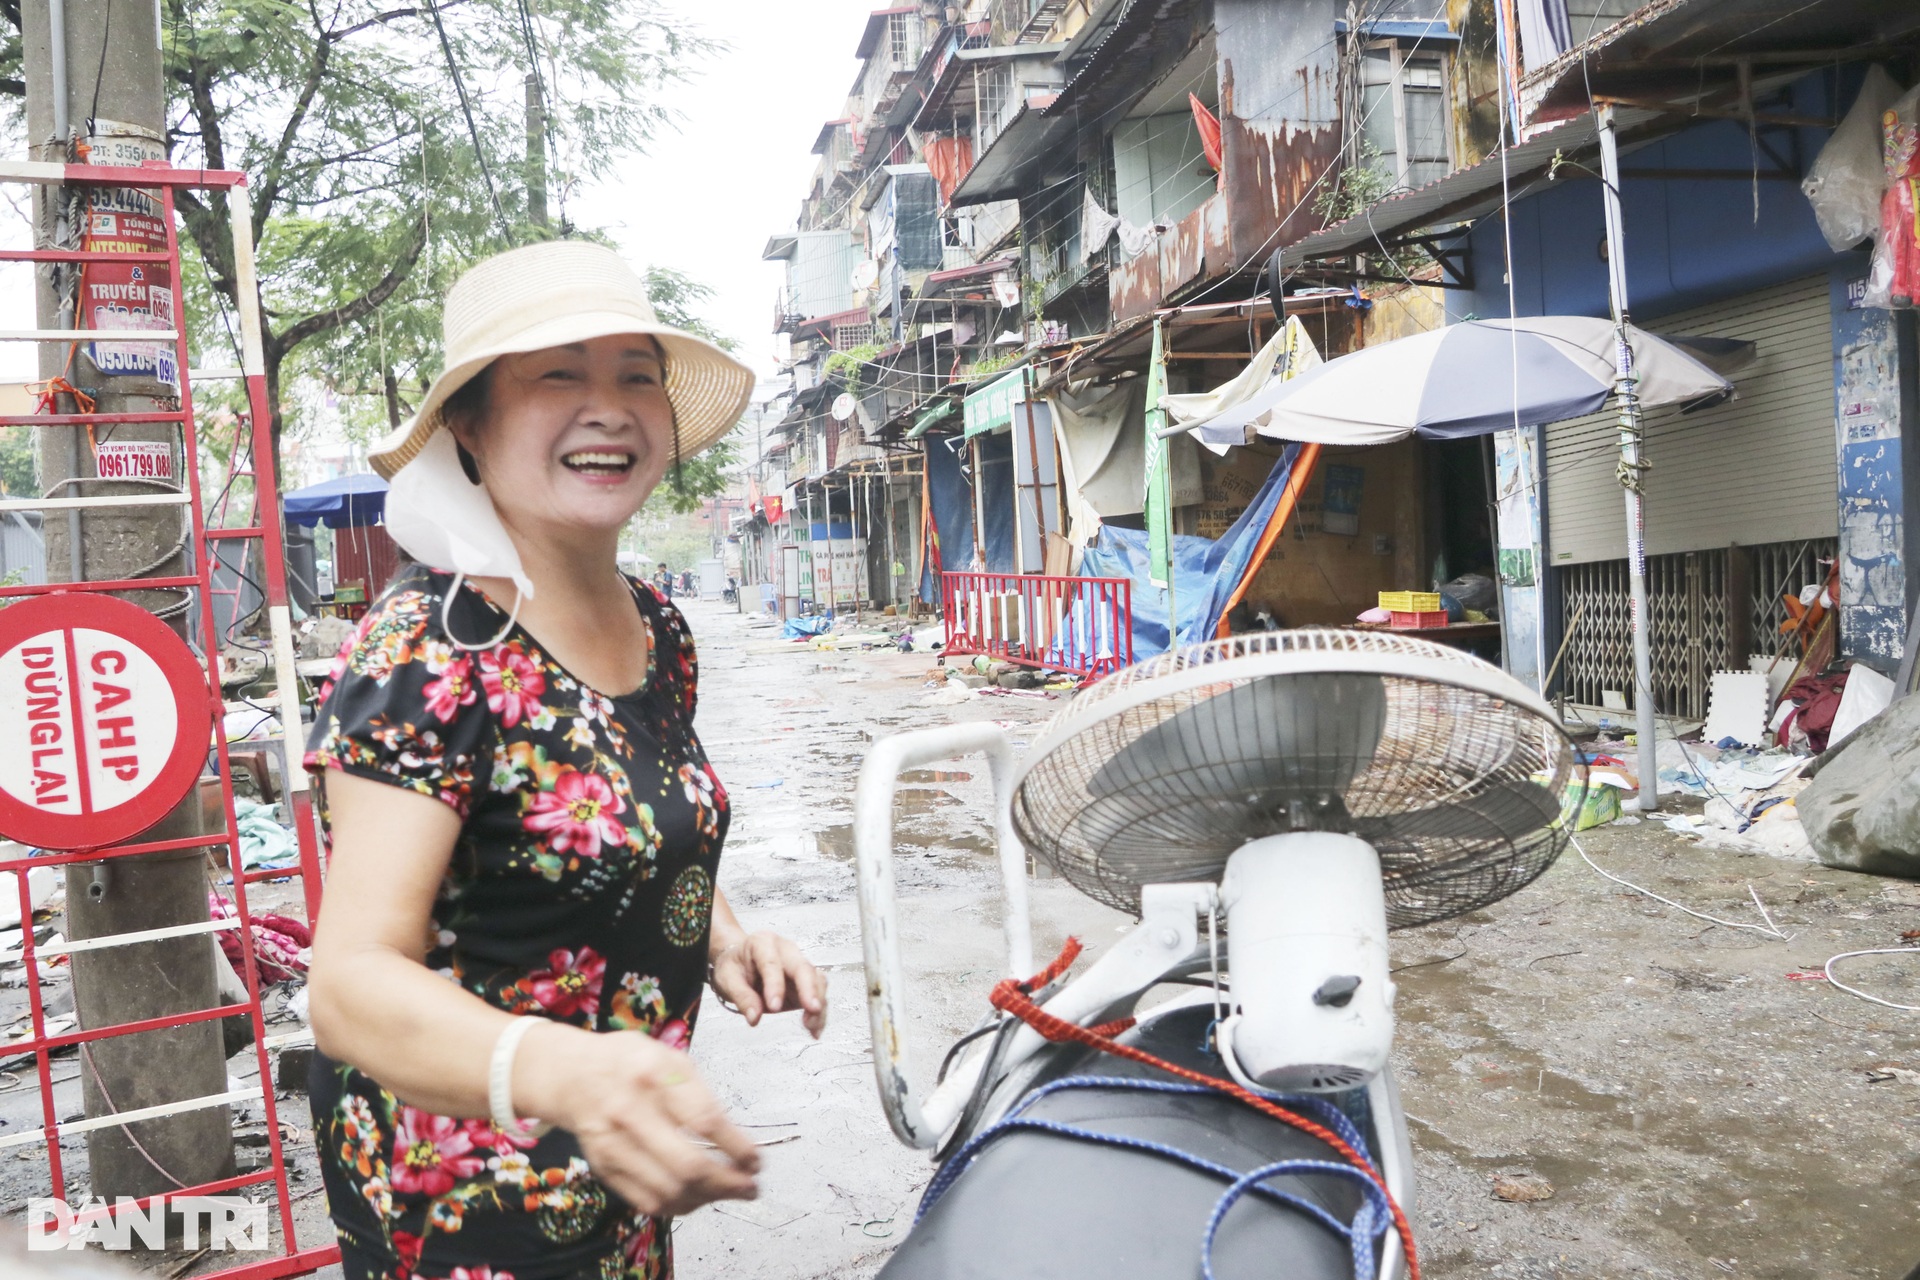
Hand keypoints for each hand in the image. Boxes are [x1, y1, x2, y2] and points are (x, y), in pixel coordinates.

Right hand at [518, 1025, 759, 1216]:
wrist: (571, 1075)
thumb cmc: (630, 1062)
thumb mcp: (668, 1057)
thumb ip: (699, 1094)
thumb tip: (734, 1140)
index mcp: (654, 1074)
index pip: (704, 1120)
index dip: (737, 1147)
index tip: (756, 1160)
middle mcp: (630, 1112)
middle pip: (687, 1165)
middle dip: (728, 1184)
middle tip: (750, 1187)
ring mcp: (614, 1145)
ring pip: (669, 1191)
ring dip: (708, 1199)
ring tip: (730, 1193)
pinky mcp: (604, 1169)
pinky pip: (648, 1201)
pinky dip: (680, 1205)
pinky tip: (698, 1197)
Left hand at [710, 931, 826, 1036]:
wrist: (740, 962)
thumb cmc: (735, 967)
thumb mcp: (727, 979)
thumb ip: (742, 997)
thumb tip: (754, 1017)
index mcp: (763, 943)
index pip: (772, 963)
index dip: (775, 985)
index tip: (774, 1007)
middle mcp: (786, 950)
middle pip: (803, 967)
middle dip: (809, 989)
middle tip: (812, 1009)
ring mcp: (799, 964)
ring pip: (817, 979)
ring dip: (817, 1002)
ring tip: (811, 1025)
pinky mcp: (806, 981)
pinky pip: (818, 994)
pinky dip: (820, 1013)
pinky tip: (815, 1029)